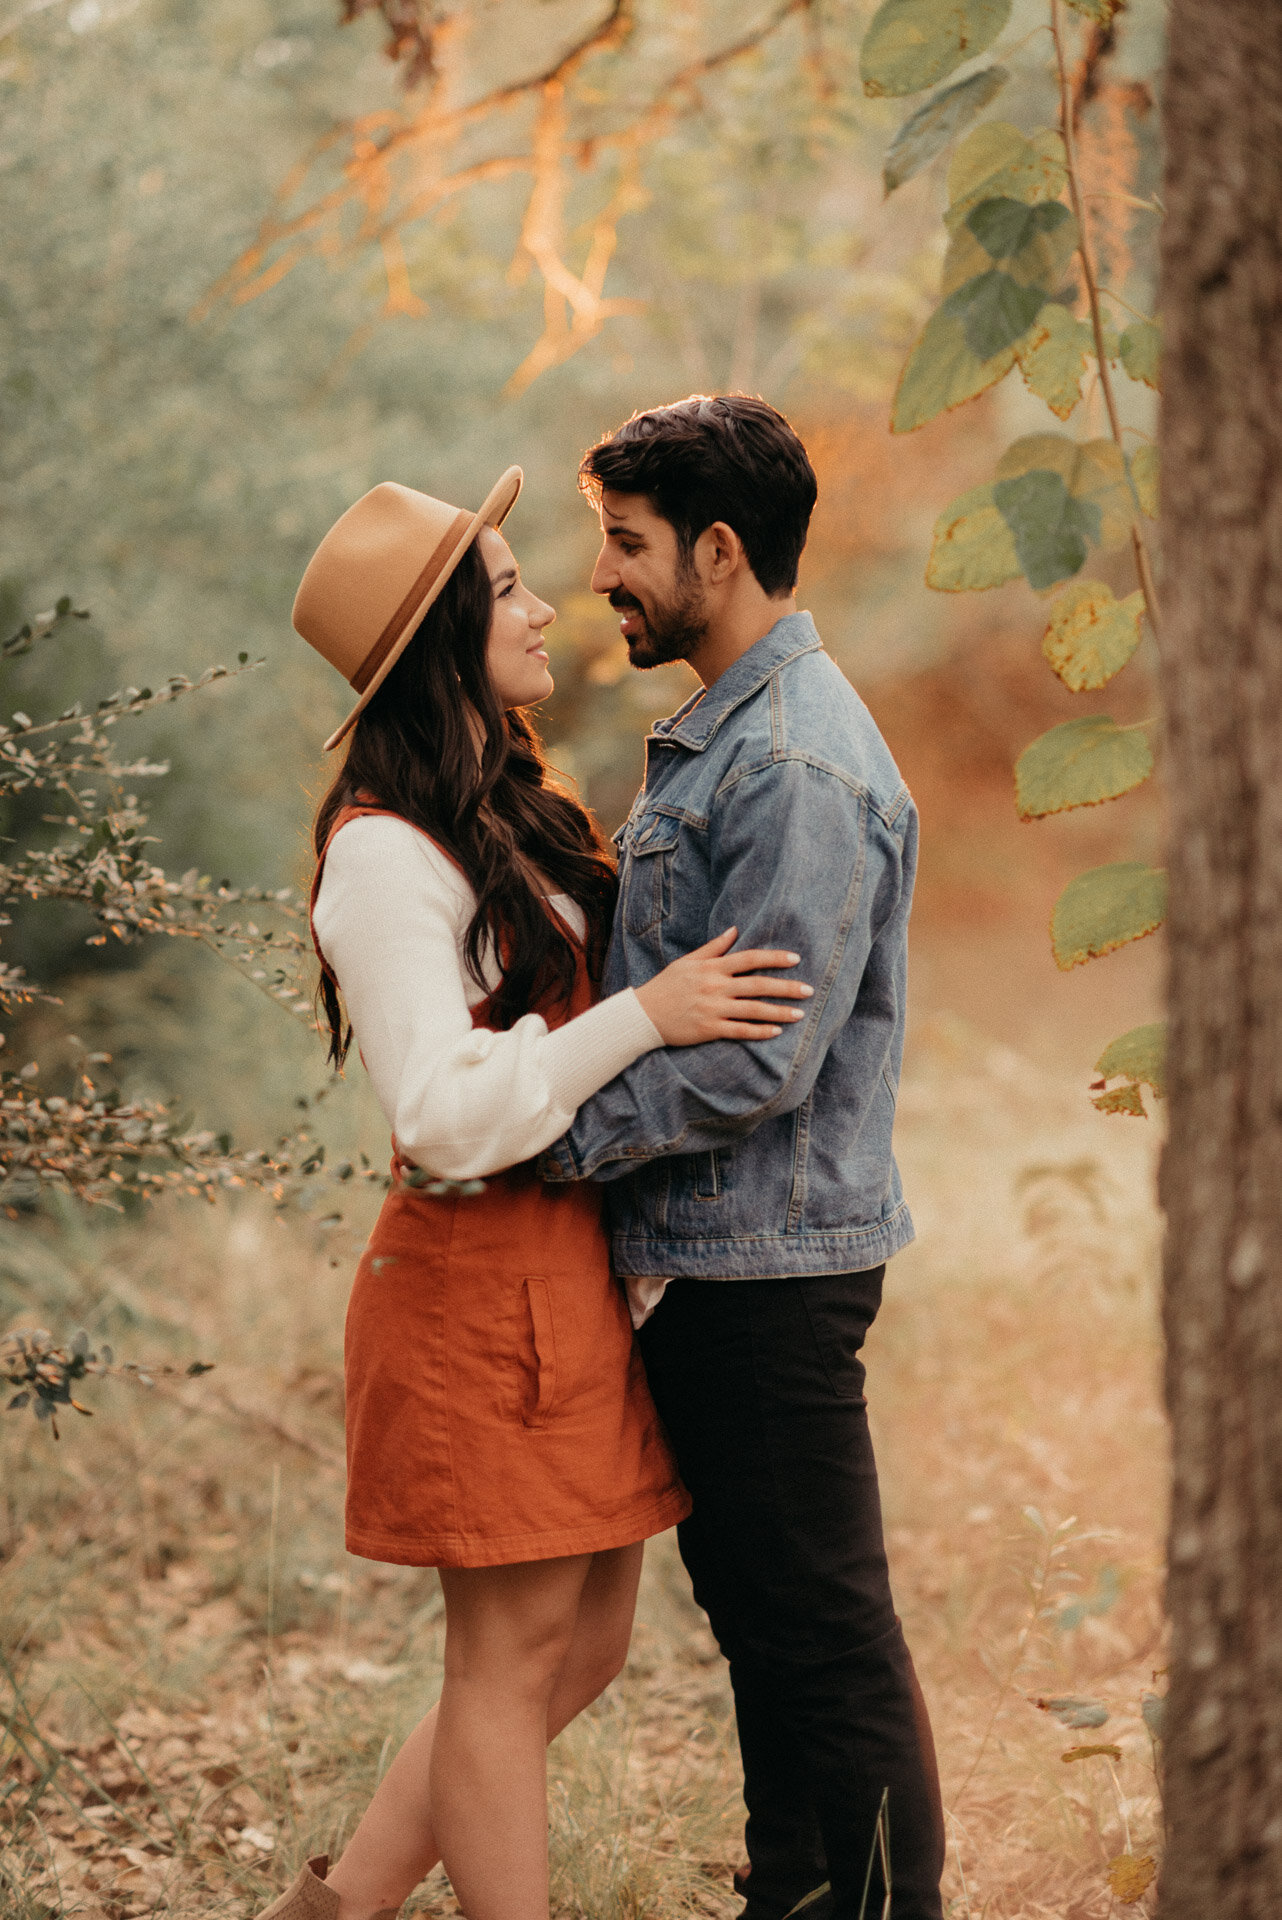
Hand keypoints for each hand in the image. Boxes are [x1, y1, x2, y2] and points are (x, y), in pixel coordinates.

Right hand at [634, 928, 812, 1046]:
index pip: (750, 959)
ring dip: (779, 1012)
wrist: (643, 1014)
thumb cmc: (666, 985)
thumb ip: (713, 947)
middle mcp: (715, 987)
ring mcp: (713, 1009)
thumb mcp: (688, 961)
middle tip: (809, 990)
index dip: (774, 959)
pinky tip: (776, 1031)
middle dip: (786, 988)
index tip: (795, 960)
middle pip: (758, 985)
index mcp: (712, 968)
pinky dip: (759, 1031)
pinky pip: (740, 1031)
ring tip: (799, 1014)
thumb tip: (734, 930)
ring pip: (753, 1010)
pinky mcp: (709, 1029)